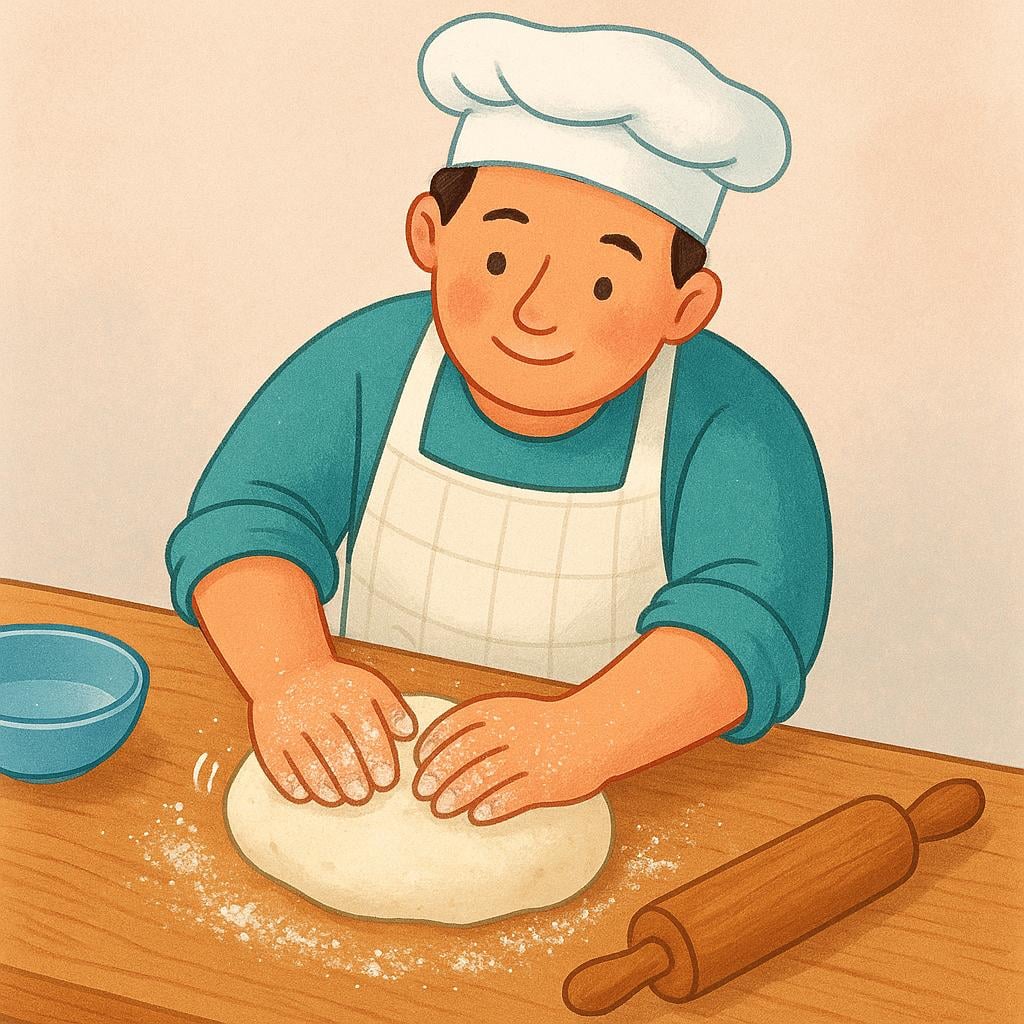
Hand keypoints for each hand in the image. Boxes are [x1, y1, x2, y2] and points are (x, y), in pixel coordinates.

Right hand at [248, 656, 416, 806]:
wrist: (287, 668)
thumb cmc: (335, 684)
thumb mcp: (366, 684)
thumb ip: (390, 706)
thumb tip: (408, 733)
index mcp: (344, 694)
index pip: (364, 728)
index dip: (376, 756)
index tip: (385, 779)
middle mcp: (316, 707)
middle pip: (334, 746)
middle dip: (350, 774)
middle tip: (362, 794)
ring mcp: (289, 721)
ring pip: (306, 756)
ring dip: (322, 781)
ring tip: (336, 798)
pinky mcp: (267, 734)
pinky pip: (277, 761)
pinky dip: (290, 780)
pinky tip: (304, 794)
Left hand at [411, 693, 605, 825]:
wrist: (592, 731)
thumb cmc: (543, 724)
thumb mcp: (511, 711)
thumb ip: (478, 725)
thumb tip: (433, 748)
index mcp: (501, 710)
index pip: (458, 723)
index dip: (435, 742)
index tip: (419, 761)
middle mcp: (513, 731)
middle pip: (467, 752)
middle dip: (440, 772)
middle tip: (422, 791)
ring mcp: (530, 757)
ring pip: (486, 776)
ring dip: (459, 793)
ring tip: (441, 809)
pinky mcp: (546, 782)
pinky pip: (515, 795)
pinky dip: (493, 806)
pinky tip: (477, 816)